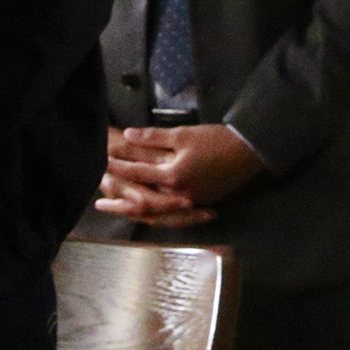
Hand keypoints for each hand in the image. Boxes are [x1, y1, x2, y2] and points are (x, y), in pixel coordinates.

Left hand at [95, 123, 263, 228]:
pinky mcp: (200, 203)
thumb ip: (154, 138)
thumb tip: (128, 136)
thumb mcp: (183, 134)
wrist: (249, 151)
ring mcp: (190, 202)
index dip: (117, 167)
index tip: (101, 163)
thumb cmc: (215, 139)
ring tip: (118, 211)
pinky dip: (158, 214)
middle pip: (142, 204)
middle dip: (120, 203)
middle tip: (100, 205)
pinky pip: (173, 214)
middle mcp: (179, 194)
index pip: (137, 172)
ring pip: (157, 214)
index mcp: (173, 176)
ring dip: (136, 213)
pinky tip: (147, 212)